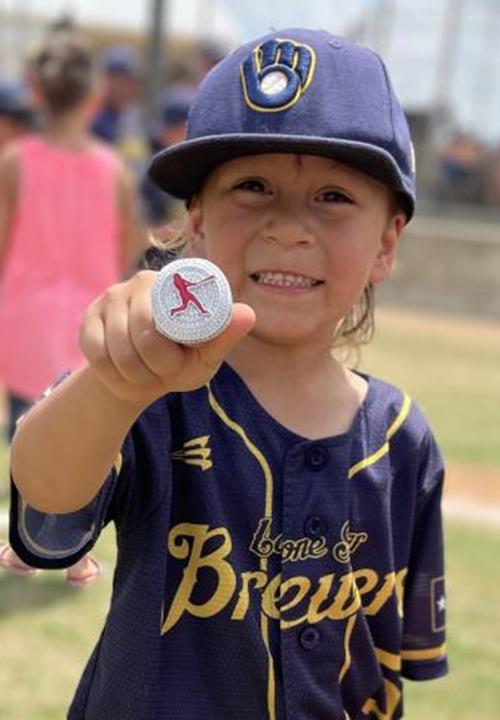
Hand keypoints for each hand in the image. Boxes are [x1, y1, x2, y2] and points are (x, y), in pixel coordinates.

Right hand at [80, 270, 254, 405]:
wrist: (140, 380)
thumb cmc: (180, 361)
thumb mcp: (206, 355)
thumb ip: (224, 336)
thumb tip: (248, 314)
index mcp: (174, 284)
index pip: (174, 317)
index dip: (172, 354)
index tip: (177, 365)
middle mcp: (140, 282)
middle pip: (144, 335)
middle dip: (155, 368)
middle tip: (162, 374)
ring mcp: (110, 298)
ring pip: (118, 349)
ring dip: (134, 375)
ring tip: (144, 376)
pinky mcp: (87, 319)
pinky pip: (96, 354)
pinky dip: (110, 374)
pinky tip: (120, 374)